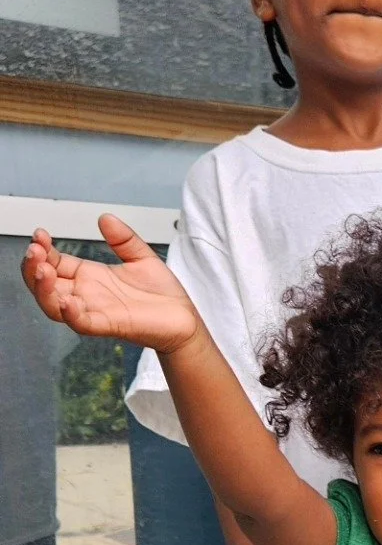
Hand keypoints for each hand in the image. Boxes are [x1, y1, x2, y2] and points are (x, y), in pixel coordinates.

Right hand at [23, 214, 196, 349]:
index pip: (53, 263)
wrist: (185, 319)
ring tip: (42, 269)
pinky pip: (82, 323)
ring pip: (54, 305)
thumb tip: (105, 218)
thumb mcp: (141, 257)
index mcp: (89, 277)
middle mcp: (86, 295)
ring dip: (42, 288)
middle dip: (33, 267)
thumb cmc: (162, 295)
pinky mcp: (109, 326)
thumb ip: (123, 238)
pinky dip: (71, 313)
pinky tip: (67, 299)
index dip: (42, 250)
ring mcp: (95, 311)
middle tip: (35, 249)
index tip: (40, 233)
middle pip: (45, 285)